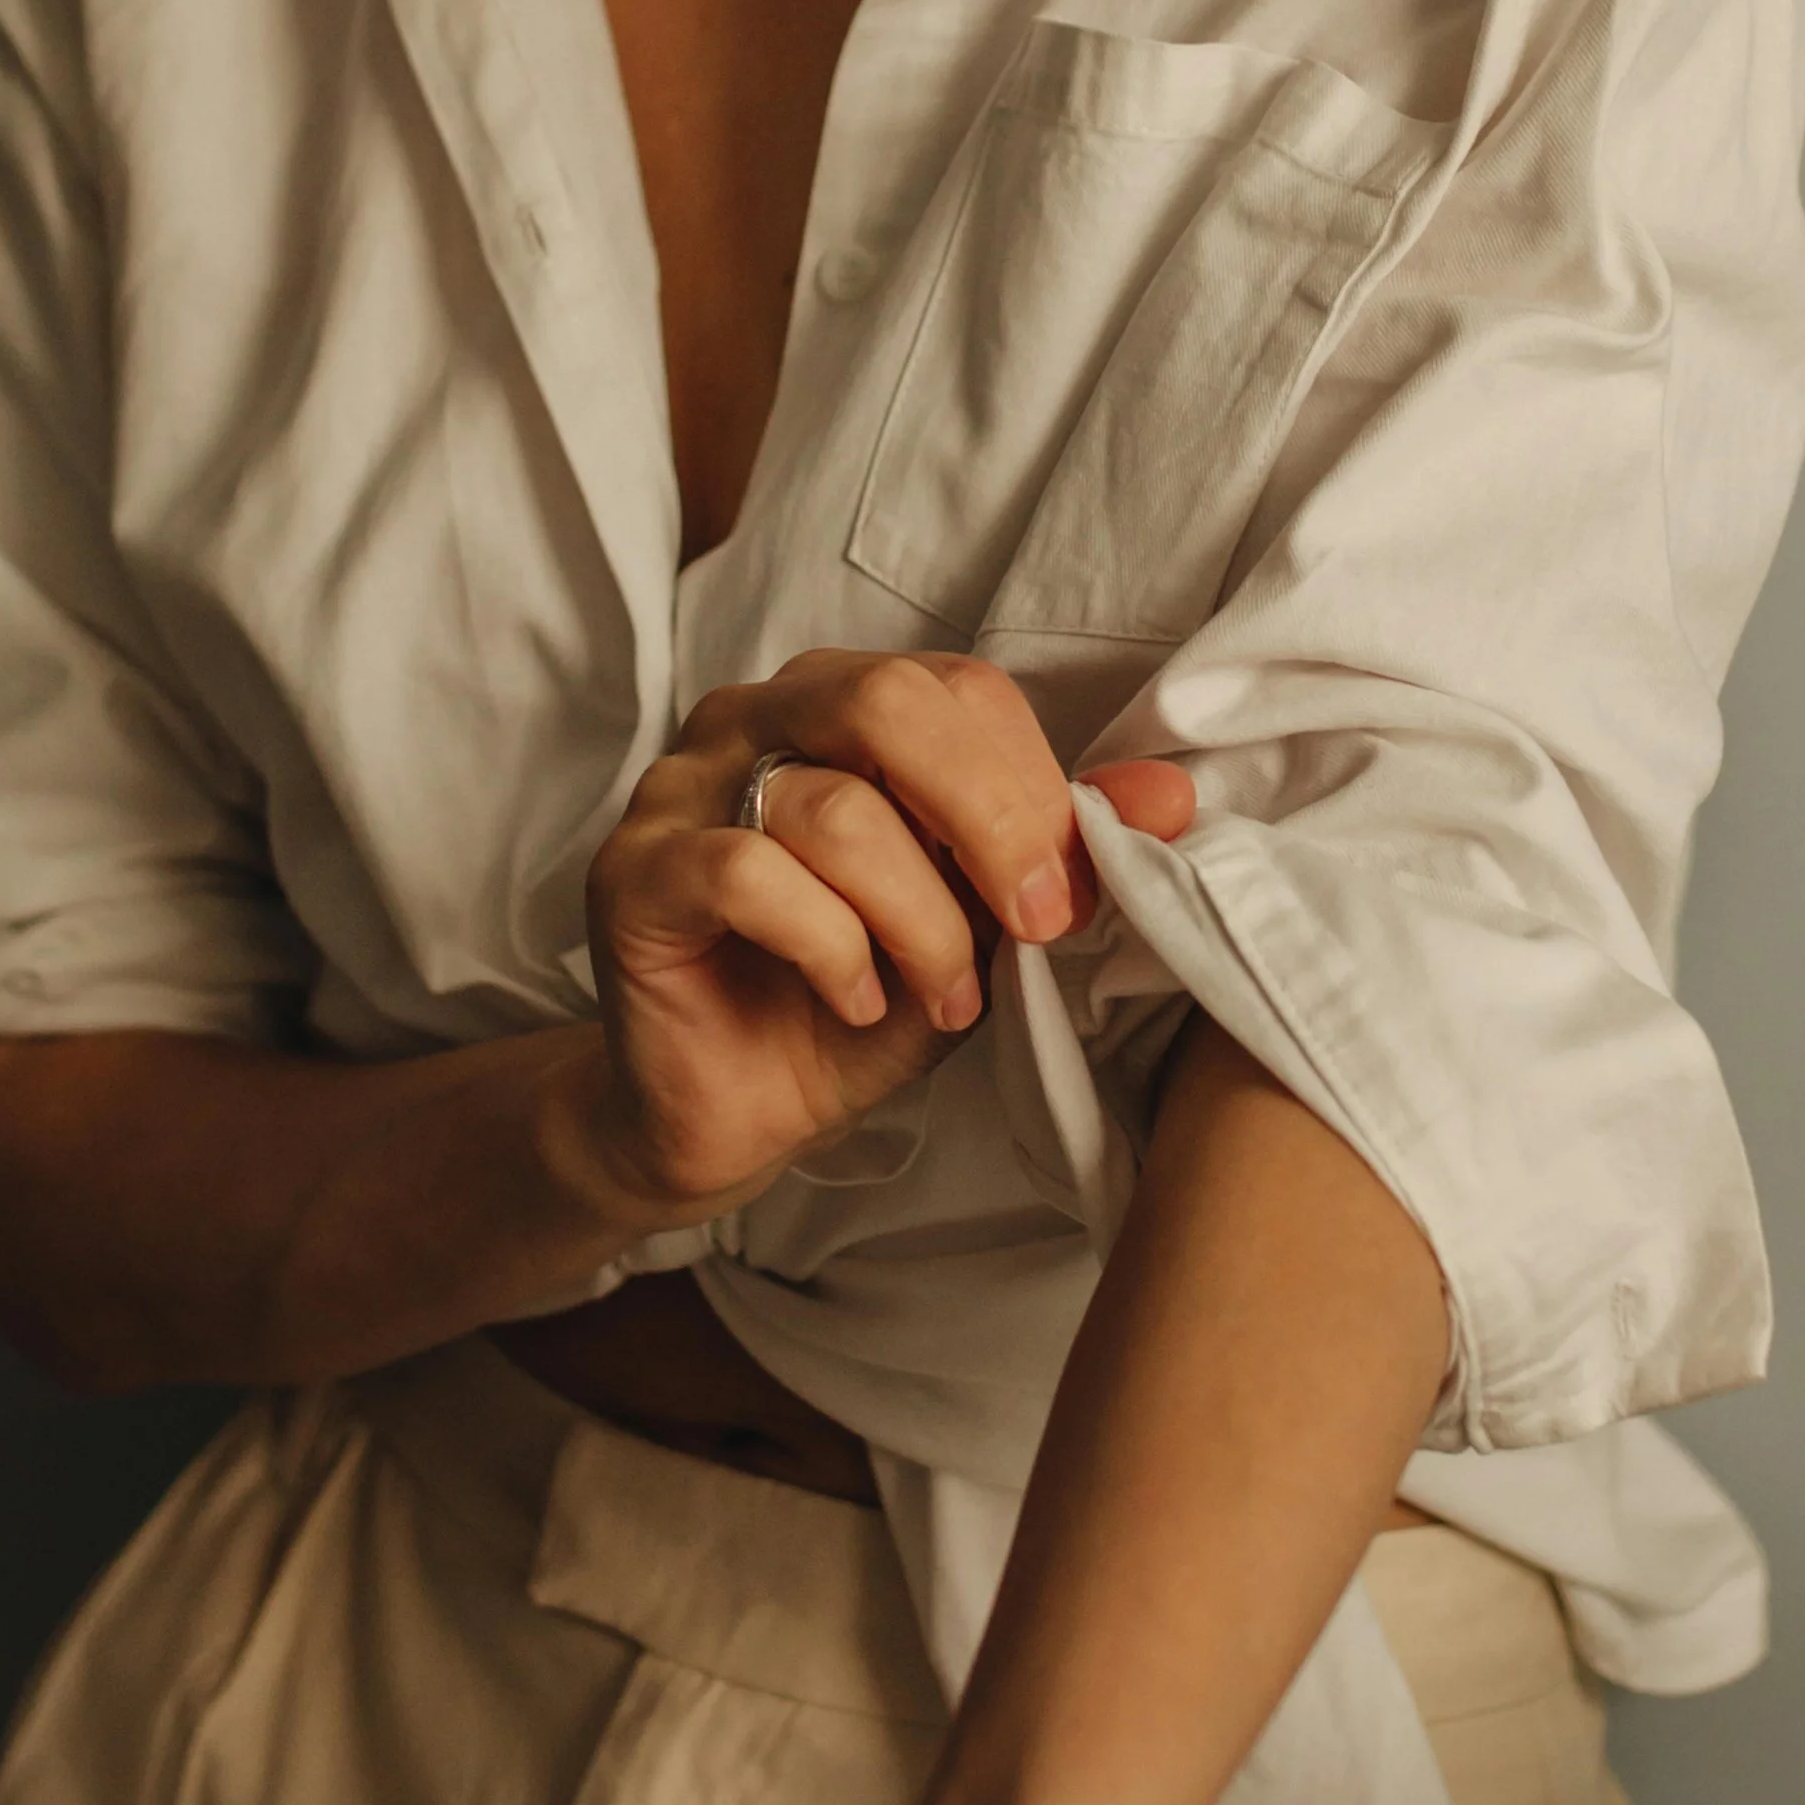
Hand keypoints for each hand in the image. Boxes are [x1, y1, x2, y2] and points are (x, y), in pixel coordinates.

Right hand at [574, 648, 1194, 1220]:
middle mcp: (752, 719)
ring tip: (938, 998)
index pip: (955, 688)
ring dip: (916, 922)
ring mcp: (679, 789)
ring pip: (830, 807)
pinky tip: (856, 1002)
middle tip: (1029, 925)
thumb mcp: (981, 929)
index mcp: (838, 705)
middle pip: (888, 702)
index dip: (1030, 786)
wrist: (734, 1117)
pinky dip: (830, 949)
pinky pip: (749, 875)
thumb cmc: (853, 1008)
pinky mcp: (633, 873)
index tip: (1066, 898)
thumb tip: (1170, 796)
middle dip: (986, 821)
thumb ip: (1056, 854)